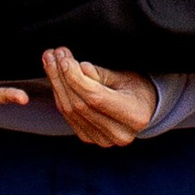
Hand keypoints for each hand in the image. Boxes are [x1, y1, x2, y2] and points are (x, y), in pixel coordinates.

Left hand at [41, 50, 159, 147]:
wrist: (143, 107)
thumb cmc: (136, 87)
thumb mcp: (124, 75)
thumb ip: (100, 74)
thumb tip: (79, 67)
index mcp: (134, 115)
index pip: (96, 98)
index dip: (76, 78)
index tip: (64, 60)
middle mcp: (119, 133)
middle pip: (80, 105)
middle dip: (62, 77)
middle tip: (53, 54)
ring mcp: (103, 140)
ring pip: (70, 111)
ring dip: (56, 84)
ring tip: (50, 61)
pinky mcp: (89, 138)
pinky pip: (68, 116)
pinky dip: (59, 95)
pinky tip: (55, 78)